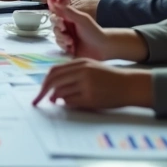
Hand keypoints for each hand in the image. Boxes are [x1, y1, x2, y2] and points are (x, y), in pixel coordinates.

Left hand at [32, 58, 152, 109]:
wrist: (129, 85)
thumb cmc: (109, 78)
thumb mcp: (91, 68)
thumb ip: (73, 73)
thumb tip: (53, 89)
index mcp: (81, 63)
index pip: (54, 71)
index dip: (44, 82)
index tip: (39, 91)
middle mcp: (82, 72)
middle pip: (53, 82)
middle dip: (42, 93)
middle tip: (37, 101)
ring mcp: (86, 85)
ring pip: (61, 93)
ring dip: (57, 99)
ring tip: (58, 101)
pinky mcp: (91, 97)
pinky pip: (70, 102)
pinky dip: (67, 104)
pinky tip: (72, 103)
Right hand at [46, 0, 111, 58]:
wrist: (101, 47)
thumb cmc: (93, 30)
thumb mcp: (81, 18)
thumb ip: (68, 10)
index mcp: (69, 17)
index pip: (56, 13)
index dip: (55, 16)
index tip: (60, 19)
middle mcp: (66, 26)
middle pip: (54, 25)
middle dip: (58, 28)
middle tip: (64, 29)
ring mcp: (66, 36)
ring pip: (56, 35)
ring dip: (62, 38)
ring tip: (71, 41)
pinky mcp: (67, 46)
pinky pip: (59, 45)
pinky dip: (64, 46)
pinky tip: (72, 47)